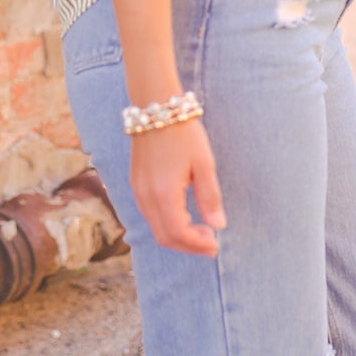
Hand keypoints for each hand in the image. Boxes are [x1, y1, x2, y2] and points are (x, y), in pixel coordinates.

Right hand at [129, 118, 225, 254]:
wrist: (156, 109)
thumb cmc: (184, 134)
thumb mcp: (204, 165)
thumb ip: (210, 197)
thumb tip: (219, 226)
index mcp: (163, 192)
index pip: (178, 232)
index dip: (197, 244)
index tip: (216, 245)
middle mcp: (146, 196)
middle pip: (164, 237)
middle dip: (188, 246)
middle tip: (211, 242)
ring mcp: (138, 191)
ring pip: (155, 228)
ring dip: (177, 236)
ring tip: (201, 230)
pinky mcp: (136, 184)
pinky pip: (149, 215)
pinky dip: (167, 224)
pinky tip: (185, 216)